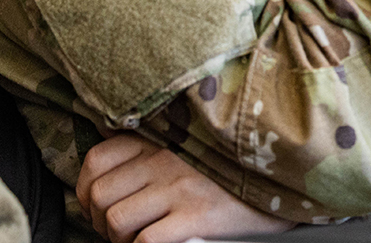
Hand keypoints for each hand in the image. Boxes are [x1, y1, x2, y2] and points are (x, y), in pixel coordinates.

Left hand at [77, 133, 291, 242]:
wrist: (285, 174)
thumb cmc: (234, 165)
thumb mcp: (192, 143)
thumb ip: (154, 144)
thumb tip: (111, 151)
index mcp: (159, 139)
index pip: (95, 159)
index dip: (85, 190)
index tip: (97, 207)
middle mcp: (163, 159)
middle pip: (98, 194)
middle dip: (99, 222)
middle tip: (116, 233)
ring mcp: (179, 188)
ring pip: (115, 219)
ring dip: (117, 239)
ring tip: (135, 242)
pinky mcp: (197, 216)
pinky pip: (145, 241)